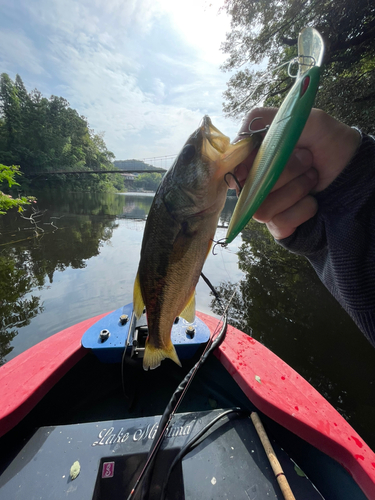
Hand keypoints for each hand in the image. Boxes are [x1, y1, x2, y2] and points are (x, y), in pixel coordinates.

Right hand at [231, 108, 360, 238]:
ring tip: (312, 178)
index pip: (232, 166)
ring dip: (295, 190)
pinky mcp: (279, 224)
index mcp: (255, 158)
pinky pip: (279, 222)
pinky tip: (313, 200)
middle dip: (284, 172)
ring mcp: (266, 204)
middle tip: (306, 159)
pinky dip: (302, 209)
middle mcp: (256, 183)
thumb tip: (236, 141)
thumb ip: (262, 119)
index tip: (259, 161)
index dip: (242, 165)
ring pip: (262, 208)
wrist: (352, 169)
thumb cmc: (327, 142)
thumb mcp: (301, 117)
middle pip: (249, 188)